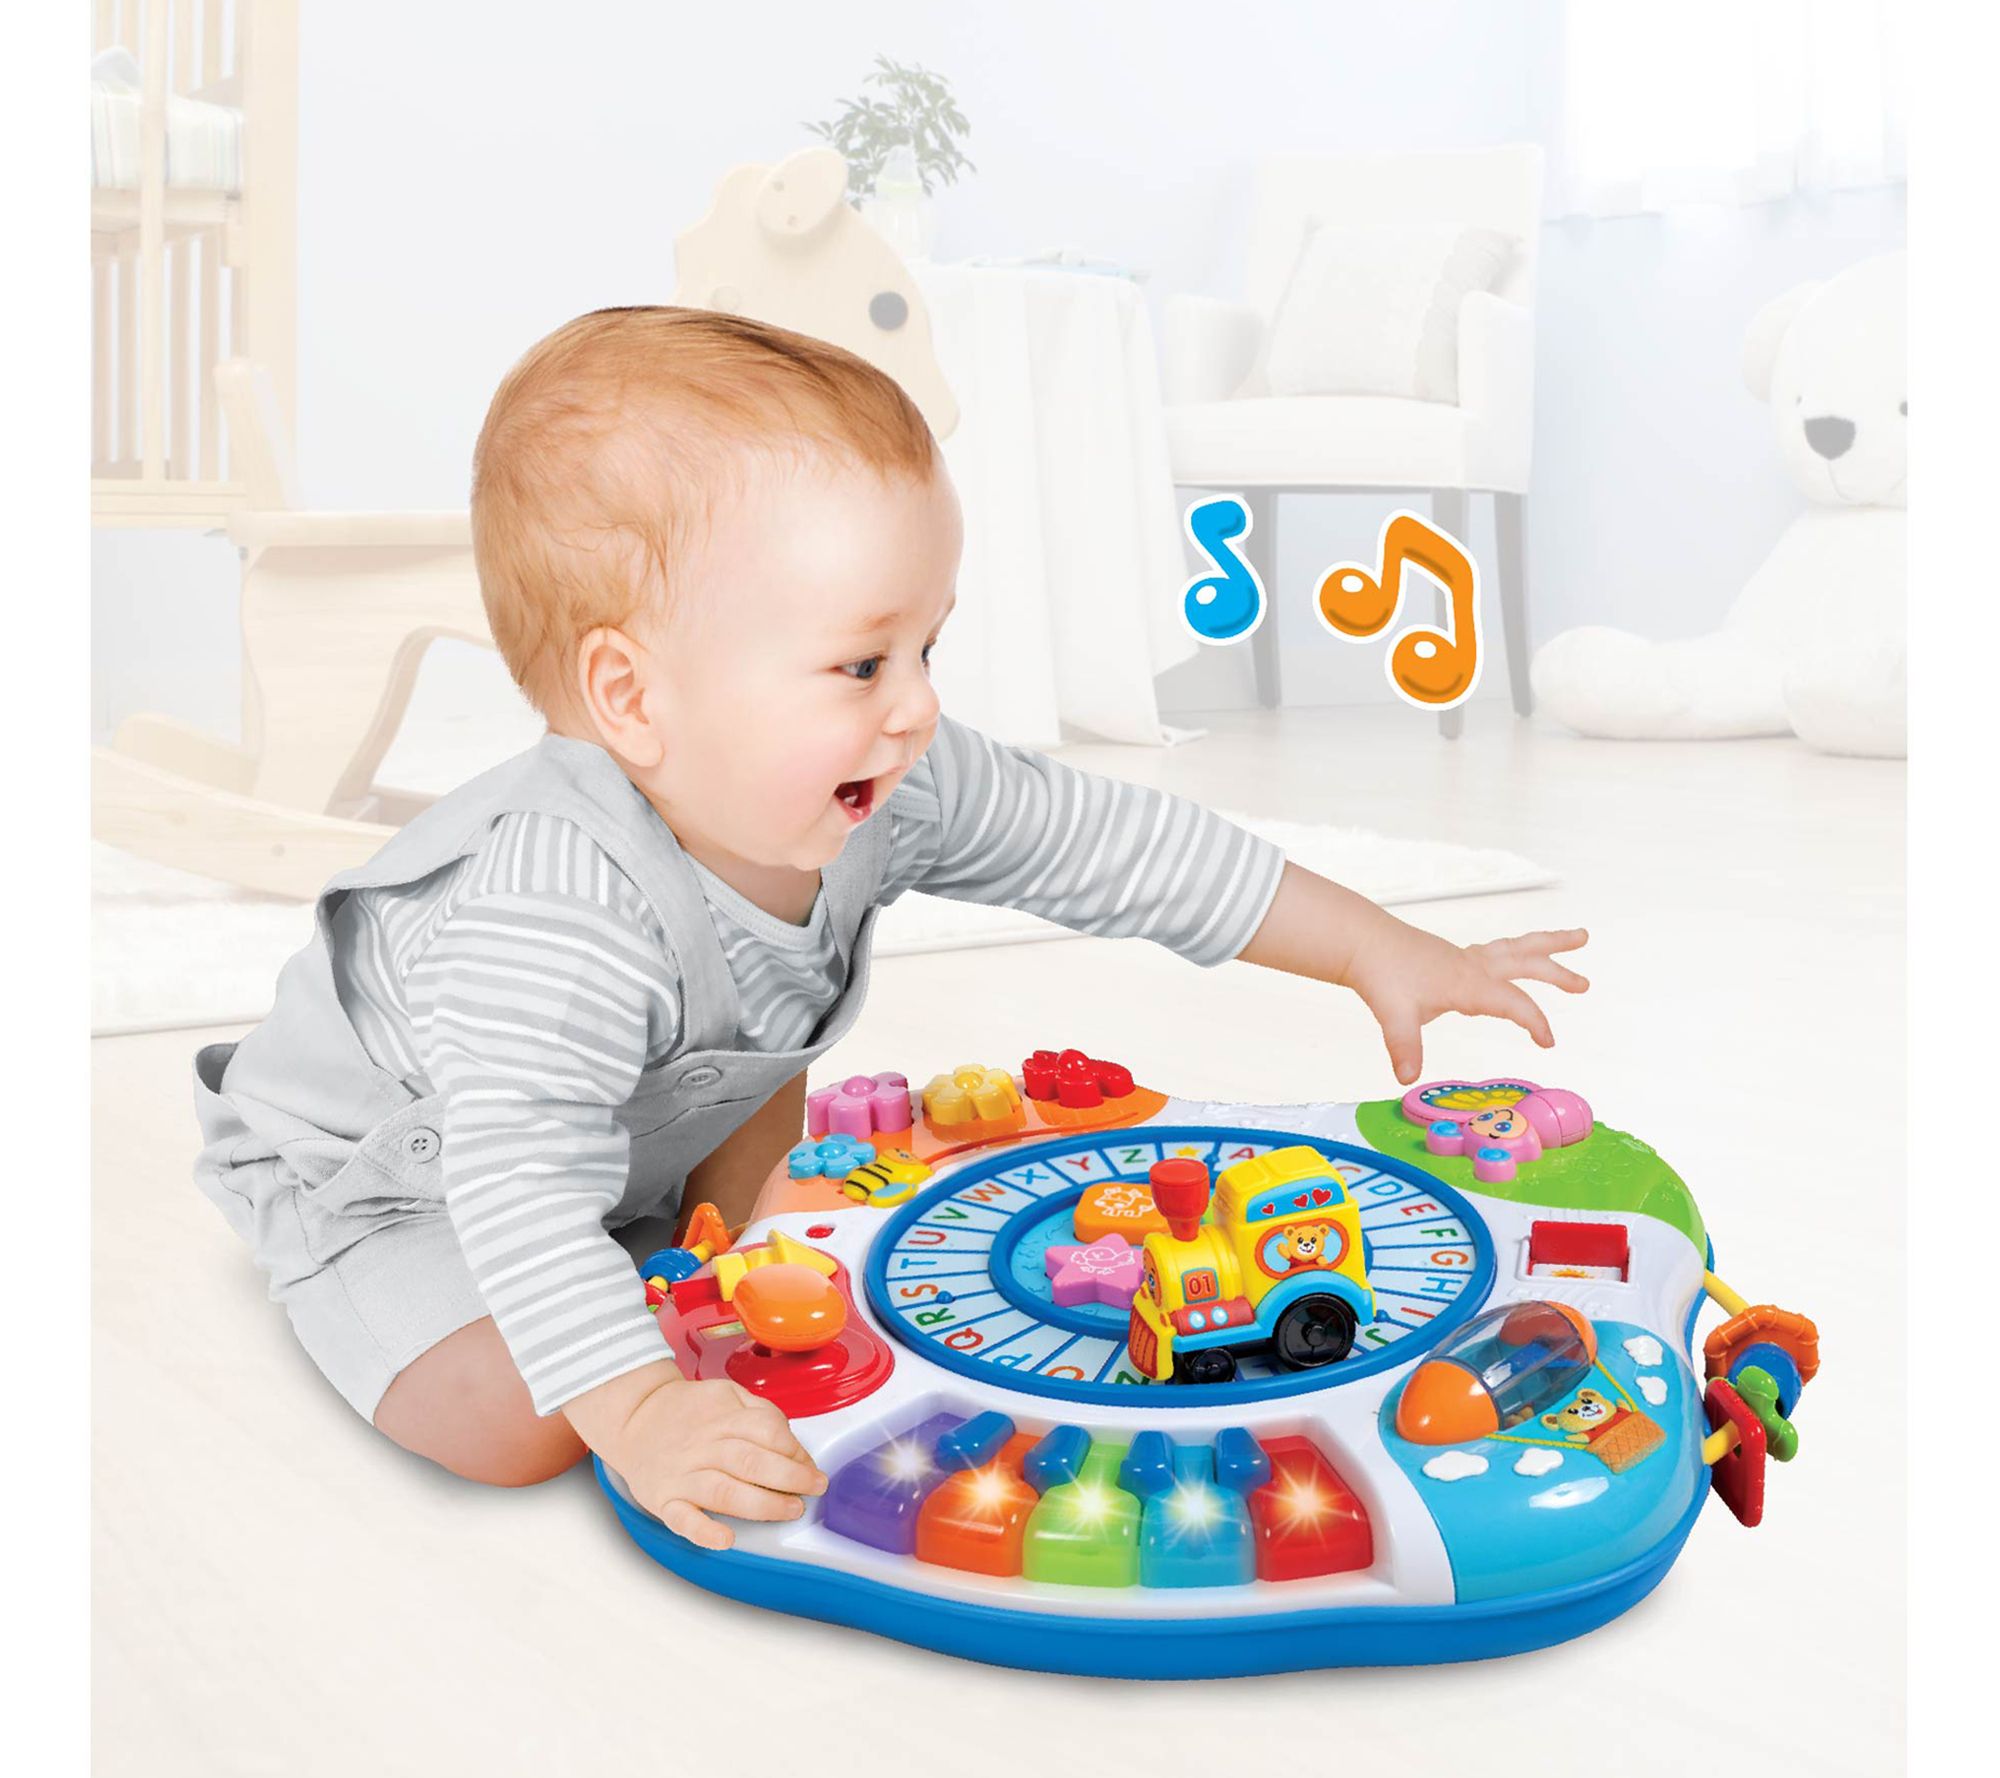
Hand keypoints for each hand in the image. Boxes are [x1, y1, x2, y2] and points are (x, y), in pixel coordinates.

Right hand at [592, 1372, 827, 1550]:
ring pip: (726, 1492)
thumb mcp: (727, 1395)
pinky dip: (705, 1532)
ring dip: (763, 1504)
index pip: (767, 1430)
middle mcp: (703, 1447)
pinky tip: (726, 1539)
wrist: (633, 1417)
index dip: (795, 1449)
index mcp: (722, 1418)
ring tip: (791, 1510)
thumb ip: (761, 1414)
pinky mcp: (665, 1501)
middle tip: (814, 1487)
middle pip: (752, 1461)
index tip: (811, 1465)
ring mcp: (683, 1475)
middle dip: (791, 1477)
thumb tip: (794, 1446)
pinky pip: (683, 1520)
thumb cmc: (688, 1412)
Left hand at [1345, 919, 1589, 1085]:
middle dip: (1558, 972)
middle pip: (1526, 963)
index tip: (1548, 1042)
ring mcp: (1464, 958)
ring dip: (1547, 947)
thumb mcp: (1393, 1015)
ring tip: (1579, 937)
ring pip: (1516, 948)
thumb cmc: (1381, 975)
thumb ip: (1404, 1046)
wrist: (1363, 941)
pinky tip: (1517, 962)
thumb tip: (1407, 1077)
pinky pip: (1497, 952)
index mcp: (1468, 982)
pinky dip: (1516, 953)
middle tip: (1586, 984)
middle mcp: (1472, 966)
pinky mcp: (1454, 956)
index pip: (1513, 1002)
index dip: (1535, 1022)